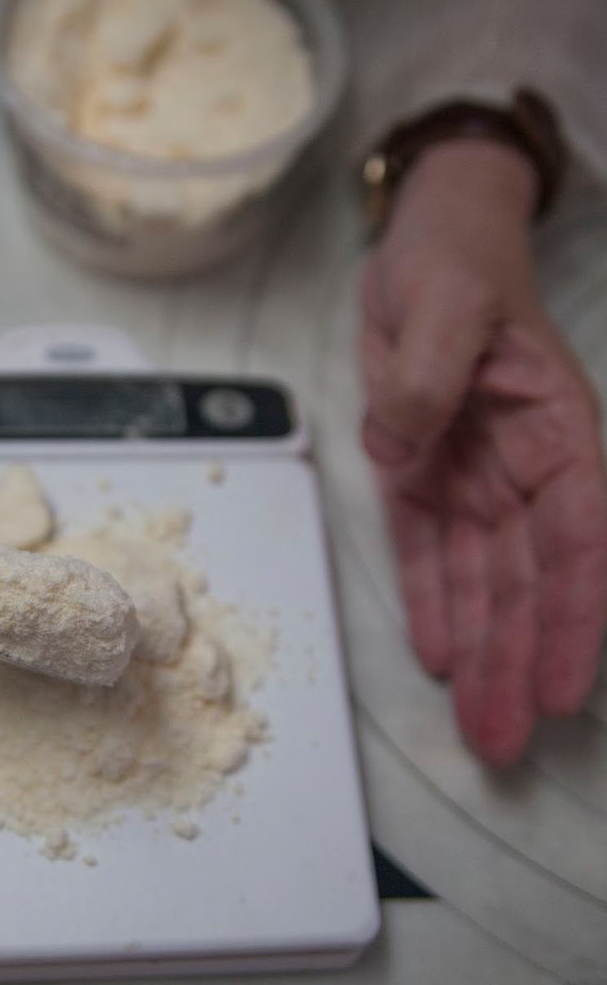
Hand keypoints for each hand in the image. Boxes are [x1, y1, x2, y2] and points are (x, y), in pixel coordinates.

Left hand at [361, 138, 606, 765]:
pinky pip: (428, 550)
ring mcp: (474, 477)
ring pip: (482, 582)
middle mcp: (524, 468)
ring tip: (481, 725)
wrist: (424, 245)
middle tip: (507, 739)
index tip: (569, 686)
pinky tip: (437, 656)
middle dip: (520, 661)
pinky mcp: (422, 475)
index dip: (576, 616)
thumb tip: (406, 445)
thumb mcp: (441, 301)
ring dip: (481, 652)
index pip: (578, 538)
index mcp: (556, 431)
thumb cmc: (453, 262)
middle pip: (529, 581)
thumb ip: (429, 372)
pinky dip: (432, 602)